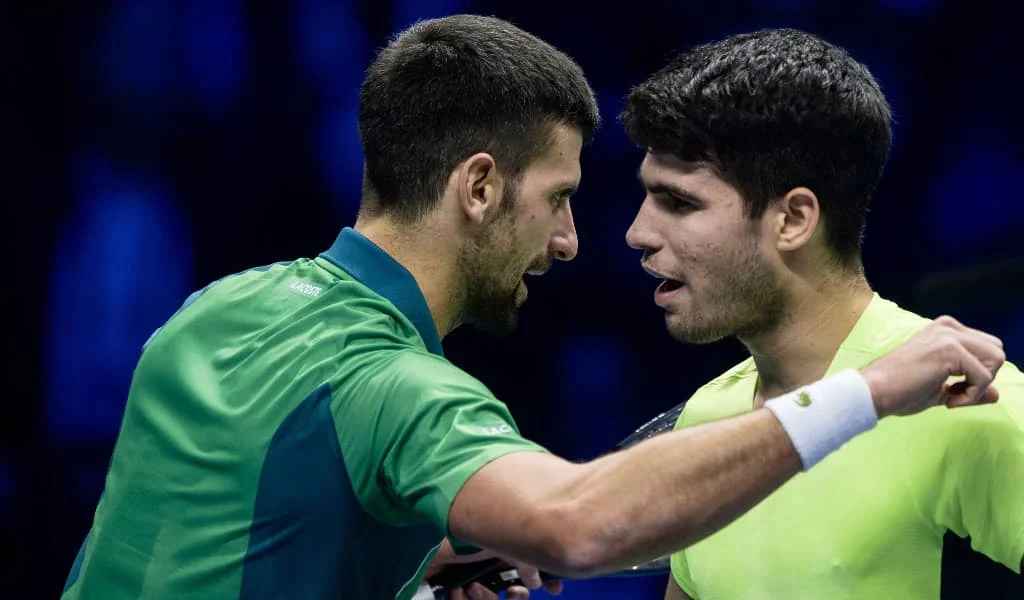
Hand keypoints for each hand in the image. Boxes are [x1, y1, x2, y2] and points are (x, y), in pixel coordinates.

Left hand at [425, 539, 562, 598]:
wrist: (419, 552)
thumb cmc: (458, 541)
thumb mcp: (497, 543)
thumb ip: (523, 557)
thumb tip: (537, 579)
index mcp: (501, 549)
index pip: (531, 567)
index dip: (544, 579)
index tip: (555, 590)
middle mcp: (490, 567)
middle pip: (515, 594)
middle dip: (516, 597)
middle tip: (511, 593)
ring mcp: (473, 583)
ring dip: (485, 599)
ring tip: (469, 588)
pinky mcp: (459, 596)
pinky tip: (456, 592)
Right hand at [862, 315, 1003, 417]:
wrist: (874, 392)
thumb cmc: (899, 390)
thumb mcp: (940, 388)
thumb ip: (969, 387)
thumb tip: (996, 394)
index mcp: (944, 330)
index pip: (985, 349)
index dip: (976, 375)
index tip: (951, 391)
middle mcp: (948, 327)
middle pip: (996, 351)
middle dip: (983, 378)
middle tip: (955, 393)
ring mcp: (949, 336)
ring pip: (996, 361)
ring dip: (978, 386)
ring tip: (952, 397)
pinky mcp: (950, 350)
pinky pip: (984, 377)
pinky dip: (971, 396)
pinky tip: (948, 400)